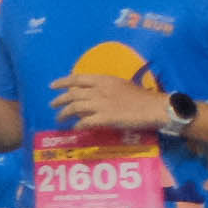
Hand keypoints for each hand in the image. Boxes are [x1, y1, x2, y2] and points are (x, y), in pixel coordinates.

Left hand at [49, 71, 180, 134]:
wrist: (155, 107)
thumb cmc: (141, 97)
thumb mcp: (120, 85)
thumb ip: (105, 88)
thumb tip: (92, 93)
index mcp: (104, 79)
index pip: (77, 78)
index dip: (63, 82)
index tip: (52, 86)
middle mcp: (99, 90)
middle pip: (73, 94)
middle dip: (60, 100)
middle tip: (52, 105)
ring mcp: (101, 104)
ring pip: (75, 108)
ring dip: (64, 114)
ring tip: (59, 119)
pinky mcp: (105, 118)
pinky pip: (85, 122)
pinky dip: (78, 126)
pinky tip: (75, 129)